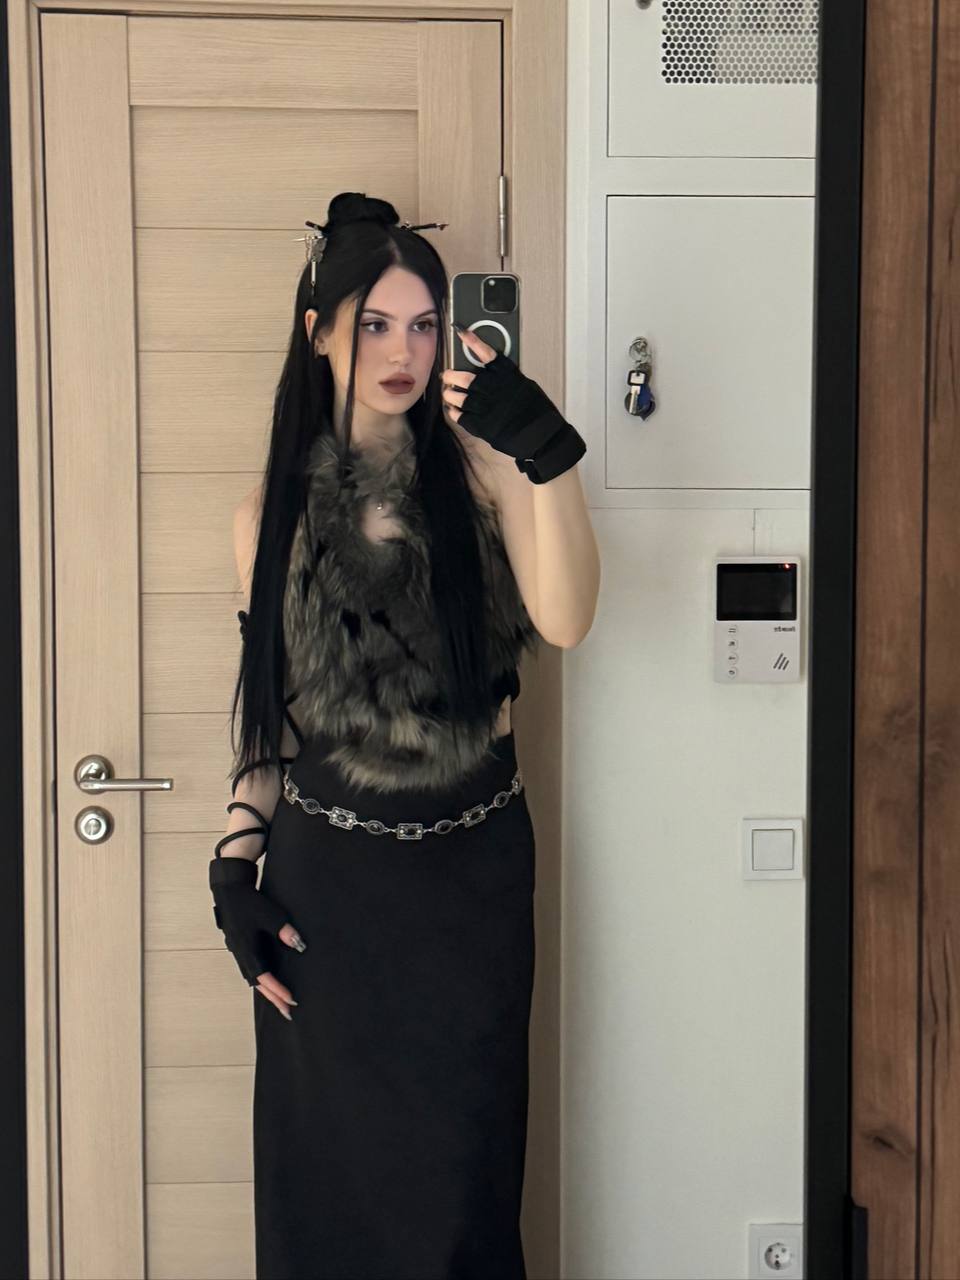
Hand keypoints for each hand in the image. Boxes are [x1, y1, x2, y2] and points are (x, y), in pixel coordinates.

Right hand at [208, 856, 304, 1020]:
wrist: (229, 890)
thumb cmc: (248, 902)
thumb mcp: (269, 915)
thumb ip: (284, 931)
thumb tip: (299, 945)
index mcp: (246, 949)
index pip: (264, 977)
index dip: (278, 990)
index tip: (291, 1000)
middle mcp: (240, 954)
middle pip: (257, 984)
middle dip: (273, 998)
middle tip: (287, 1012)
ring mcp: (238, 951)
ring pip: (252, 978)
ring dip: (266, 991)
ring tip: (280, 1002)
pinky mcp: (239, 946)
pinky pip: (250, 969)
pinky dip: (260, 980)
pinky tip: (267, 982)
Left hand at [441, 324, 585, 482]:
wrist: (542, 436)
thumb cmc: (538, 411)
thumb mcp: (526, 386)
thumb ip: (508, 379)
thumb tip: (491, 374)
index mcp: (507, 376)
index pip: (486, 353)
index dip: (472, 341)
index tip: (461, 331)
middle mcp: (494, 389)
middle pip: (464, 378)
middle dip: (451, 376)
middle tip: (447, 376)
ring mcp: (486, 408)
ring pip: (457, 397)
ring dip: (449, 394)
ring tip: (448, 394)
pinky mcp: (481, 426)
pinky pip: (460, 416)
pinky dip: (454, 412)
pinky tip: (453, 410)